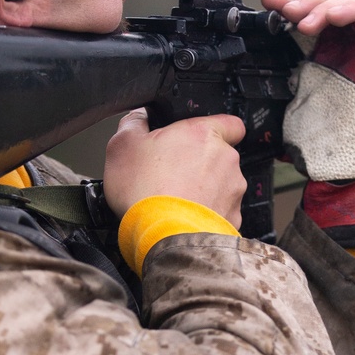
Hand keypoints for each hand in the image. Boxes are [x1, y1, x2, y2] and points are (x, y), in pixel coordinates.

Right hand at [103, 109, 246, 227]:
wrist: (163, 238)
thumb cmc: (144, 191)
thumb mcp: (122, 145)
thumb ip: (134, 122)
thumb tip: (139, 116)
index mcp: (204, 135)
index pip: (230, 123)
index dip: (216, 129)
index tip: (199, 139)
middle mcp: (226, 160)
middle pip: (220, 156)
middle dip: (200, 164)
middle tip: (172, 174)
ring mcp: (232, 191)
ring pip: (222, 185)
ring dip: (204, 190)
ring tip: (176, 201)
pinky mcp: (232, 218)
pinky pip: (221, 212)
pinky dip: (206, 214)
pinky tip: (184, 219)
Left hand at [272, 0, 354, 253]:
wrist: (354, 173)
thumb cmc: (327, 146)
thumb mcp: (292, 104)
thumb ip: (280, 80)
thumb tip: (244, 68)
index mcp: (326, 55)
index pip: (310, 17)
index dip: (290, 6)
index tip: (269, 5)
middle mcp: (349, 48)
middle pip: (330, 4)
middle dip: (305, 2)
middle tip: (287, 10)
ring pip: (351, 4)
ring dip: (325, 4)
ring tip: (305, 19)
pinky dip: (353, 10)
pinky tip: (332, 18)